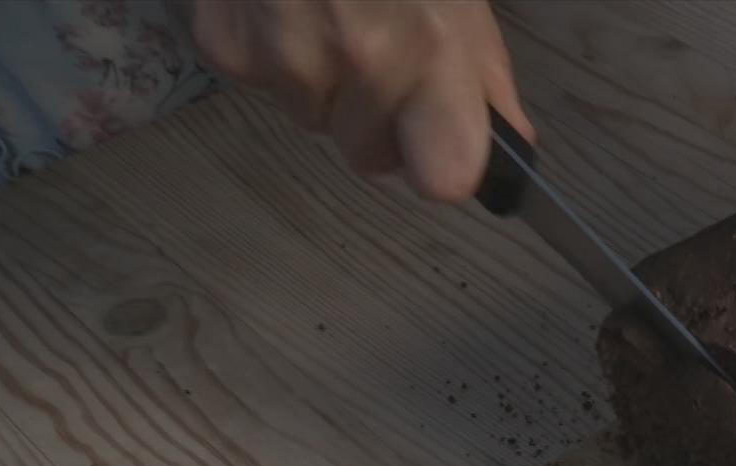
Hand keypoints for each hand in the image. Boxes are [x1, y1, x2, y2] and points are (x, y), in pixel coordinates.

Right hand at [188, 0, 531, 201]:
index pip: (445, 178)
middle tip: (377, 51)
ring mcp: (283, 61)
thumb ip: (483, 72)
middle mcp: (357, 65)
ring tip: (326, 10)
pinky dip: (270, 52)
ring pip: (311, 119)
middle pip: (369, 156)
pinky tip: (282, 2)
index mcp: (429, 51)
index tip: (440, 142)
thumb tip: (510, 141)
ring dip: (322, 83)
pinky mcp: (225, 49)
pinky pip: (260, 83)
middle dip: (376, 121)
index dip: (442, 164)